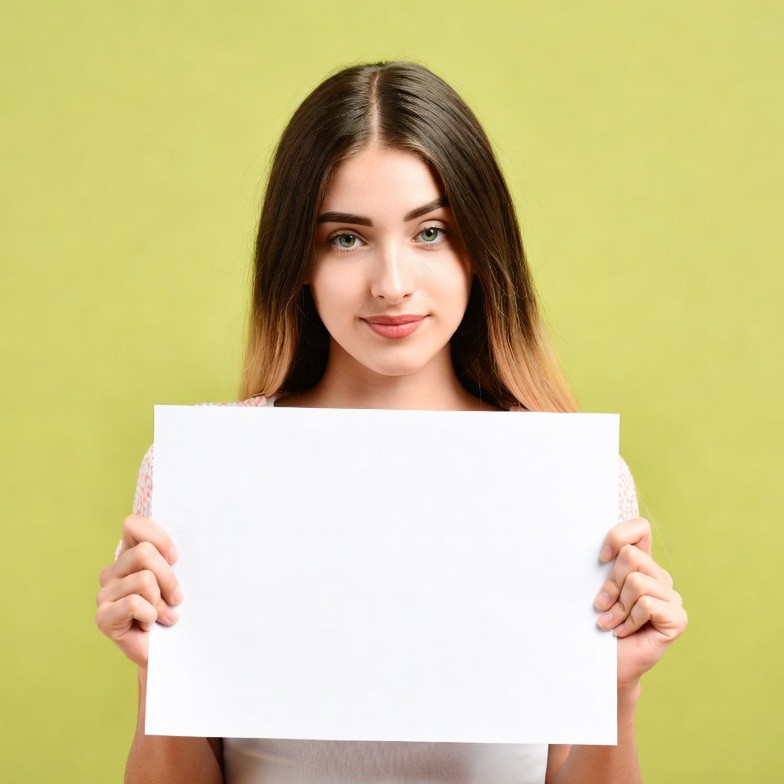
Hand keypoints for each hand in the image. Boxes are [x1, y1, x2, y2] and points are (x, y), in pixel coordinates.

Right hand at [95, 515, 181, 666]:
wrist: (169, 653)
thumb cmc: (175, 610)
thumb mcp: (177, 577)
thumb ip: (171, 557)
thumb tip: (183, 543)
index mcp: (128, 556)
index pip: (132, 524)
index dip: (158, 538)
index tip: (175, 558)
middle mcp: (111, 572)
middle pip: (144, 553)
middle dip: (169, 577)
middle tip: (176, 598)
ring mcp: (104, 594)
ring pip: (144, 579)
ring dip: (162, 601)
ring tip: (163, 616)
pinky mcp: (103, 617)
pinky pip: (135, 603)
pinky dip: (151, 615)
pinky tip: (150, 626)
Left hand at [593, 518, 686, 692]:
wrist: (607, 664)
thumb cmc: (598, 625)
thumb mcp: (597, 589)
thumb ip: (603, 566)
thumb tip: (600, 550)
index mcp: (641, 564)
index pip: (640, 528)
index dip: (618, 536)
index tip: (601, 559)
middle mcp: (659, 577)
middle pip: (631, 556)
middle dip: (610, 584)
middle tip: (603, 606)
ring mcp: (672, 598)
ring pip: (636, 582)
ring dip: (618, 607)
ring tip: (613, 622)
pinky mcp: (678, 618)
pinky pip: (647, 604)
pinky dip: (629, 620)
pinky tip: (625, 632)